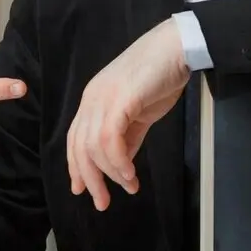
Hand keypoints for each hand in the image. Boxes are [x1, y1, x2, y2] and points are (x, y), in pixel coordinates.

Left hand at [67, 17, 188, 209]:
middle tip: (102, 202)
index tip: (82, 190)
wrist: (175, 47)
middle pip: (80, 148)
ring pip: (94, 147)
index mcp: (93, 101)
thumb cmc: (160, 75)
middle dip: (91, 179)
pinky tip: (131, 173)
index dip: (76, 167)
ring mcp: (103, 99)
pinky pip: (110, 140)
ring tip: (128, 185)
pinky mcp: (119, 100)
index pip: (75, 139)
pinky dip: (119, 161)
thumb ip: (128, 136)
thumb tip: (123, 164)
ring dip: (111, 173)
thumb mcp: (139, 112)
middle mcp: (91, 100)